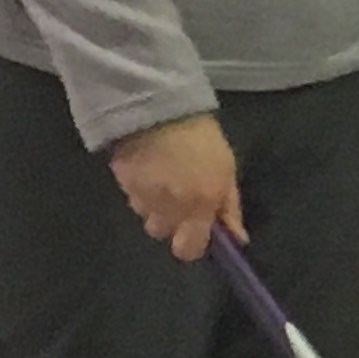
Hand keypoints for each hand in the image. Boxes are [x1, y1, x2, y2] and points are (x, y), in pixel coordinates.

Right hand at [109, 111, 242, 261]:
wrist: (159, 108)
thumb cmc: (201, 138)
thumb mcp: (226, 171)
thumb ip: (229, 208)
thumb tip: (237, 239)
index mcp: (199, 206)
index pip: (189, 249)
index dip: (193, 244)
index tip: (199, 230)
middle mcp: (169, 208)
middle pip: (162, 233)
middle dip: (171, 224)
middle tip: (180, 201)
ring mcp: (142, 197)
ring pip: (145, 215)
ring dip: (154, 205)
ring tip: (163, 178)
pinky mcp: (121, 183)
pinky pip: (132, 197)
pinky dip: (140, 189)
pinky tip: (149, 168)